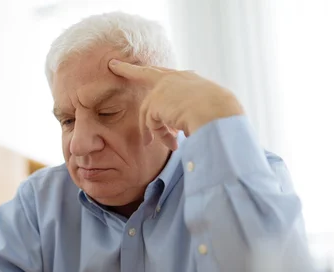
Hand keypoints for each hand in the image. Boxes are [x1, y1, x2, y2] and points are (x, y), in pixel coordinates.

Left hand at [108, 59, 243, 148]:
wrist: (218, 113)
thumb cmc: (220, 114)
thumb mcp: (205, 110)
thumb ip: (189, 113)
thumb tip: (179, 129)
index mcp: (188, 79)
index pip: (167, 74)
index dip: (155, 73)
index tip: (145, 68)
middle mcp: (174, 79)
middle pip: (146, 73)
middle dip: (128, 69)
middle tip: (113, 65)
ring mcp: (163, 88)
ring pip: (149, 112)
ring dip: (157, 131)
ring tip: (171, 144)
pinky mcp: (155, 101)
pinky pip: (151, 124)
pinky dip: (161, 136)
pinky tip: (173, 144)